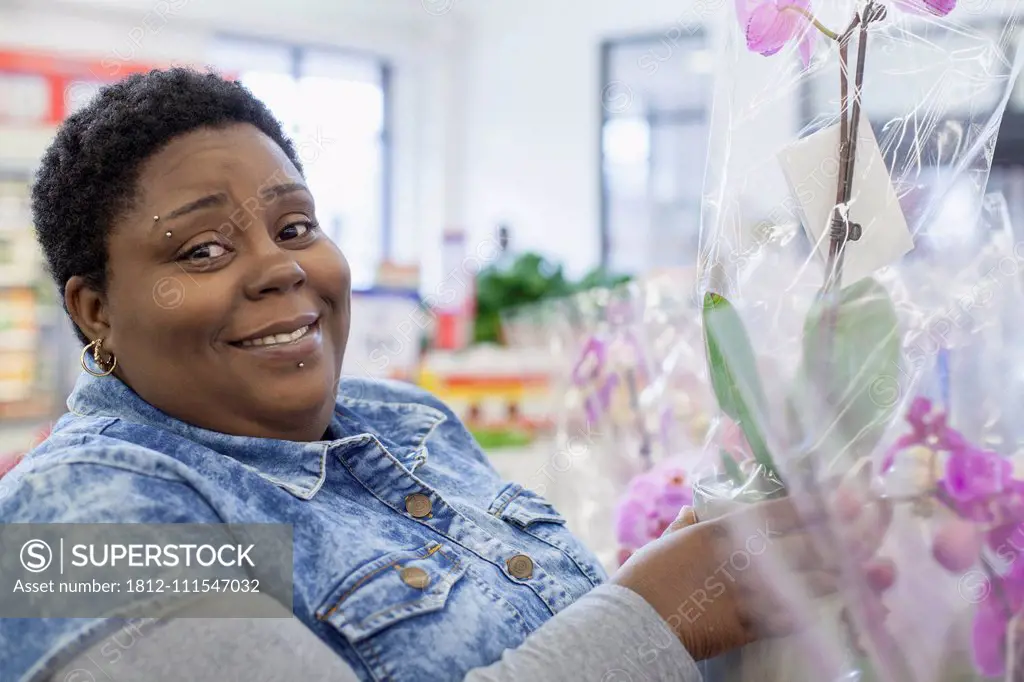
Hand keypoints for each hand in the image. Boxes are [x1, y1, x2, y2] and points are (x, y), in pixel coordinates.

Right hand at [610, 491, 894, 661]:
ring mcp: (750, 592)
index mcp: (723, 530)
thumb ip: (688, 523)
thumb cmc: (646, 577)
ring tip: (880, 565)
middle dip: (846, 531)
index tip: (848, 492)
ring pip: (809, 580)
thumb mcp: (666, 541)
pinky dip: (824, 610)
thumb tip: (698, 507)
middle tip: (879, 520)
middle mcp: (743, 557)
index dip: (818, 501)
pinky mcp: (750, 626)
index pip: (782, 511)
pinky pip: (795, 616)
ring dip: (846, 572)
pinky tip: (847, 605)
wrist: (633, 622)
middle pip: (806, 542)